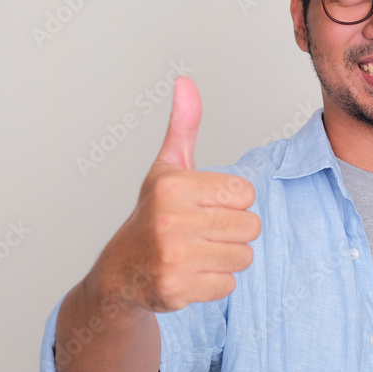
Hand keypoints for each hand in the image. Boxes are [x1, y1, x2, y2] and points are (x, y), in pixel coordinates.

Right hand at [99, 76, 260, 311]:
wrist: (121, 271)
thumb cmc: (152, 214)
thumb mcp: (167, 167)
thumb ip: (183, 126)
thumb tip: (185, 81)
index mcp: (174, 186)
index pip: (246, 194)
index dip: (232, 202)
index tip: (206, 206)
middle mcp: (171, 221)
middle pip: (250, 227)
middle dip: (233, 231)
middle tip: (203, 232)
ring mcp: (173, 258)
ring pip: (243, 257)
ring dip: (226, 258)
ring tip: (198, 252)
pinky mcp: (177, 290)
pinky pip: (228, 285)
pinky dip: (214, 283)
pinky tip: (191, 274)